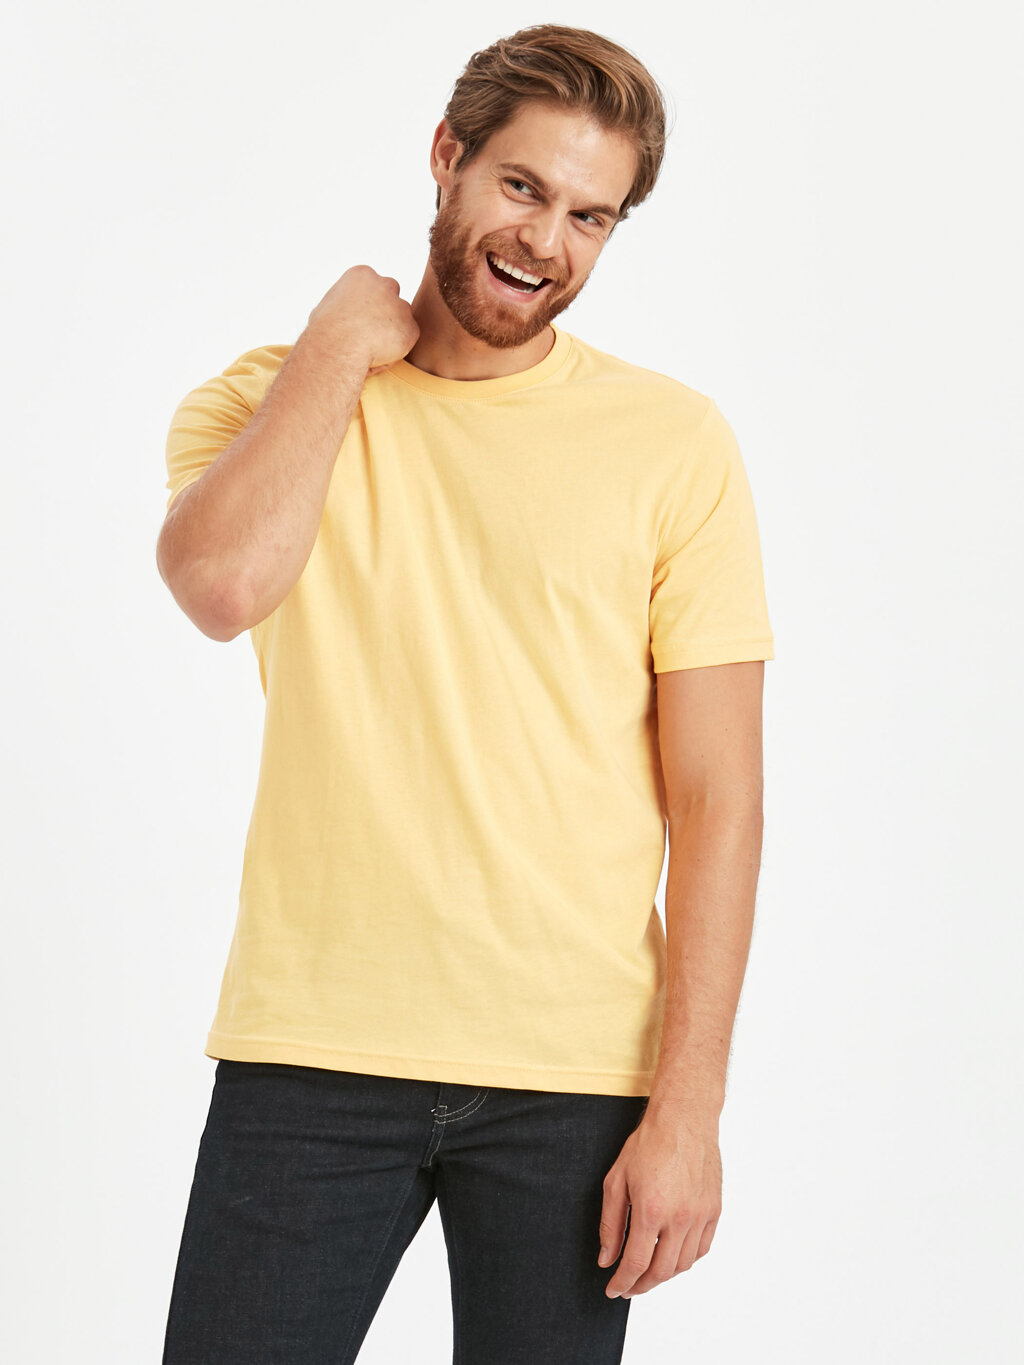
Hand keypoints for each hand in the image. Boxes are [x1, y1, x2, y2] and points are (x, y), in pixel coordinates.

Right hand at [305, 265, 419, 375]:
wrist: (338, 346)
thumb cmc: (325, 330)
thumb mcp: (324, 308)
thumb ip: (340, 305)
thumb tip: (339, 312)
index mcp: (362, 275)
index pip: (372, 286)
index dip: (366, 305)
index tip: (357, 319)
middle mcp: (385, 285)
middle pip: (391, 296)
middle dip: (384, 312)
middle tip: (369, 333)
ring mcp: (401, 305)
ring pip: (401, 319)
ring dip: (391, 332)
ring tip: (370, 348)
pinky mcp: (411, 328)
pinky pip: (406, 340)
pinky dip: (397, 349)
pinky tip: (378, 356)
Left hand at [598, 1107, 721, 1298]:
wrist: (683, 1119)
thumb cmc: (648, 1144)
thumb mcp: (616, 1180)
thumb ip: (610, 1223)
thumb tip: (606, 1258)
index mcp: (651, 1209)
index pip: (636, 1263)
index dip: (623, 1282)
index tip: (613, 1289)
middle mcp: (679, 1217)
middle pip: (661, 1271)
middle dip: (641, 1285)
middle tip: (628, 1285)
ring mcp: (700, 1215)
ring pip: (683, 1264)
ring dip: (663, 1275)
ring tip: (648, 1271)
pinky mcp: (714, 1210)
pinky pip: (701, 1249)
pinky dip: (685, 1260)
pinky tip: (671, 1255)